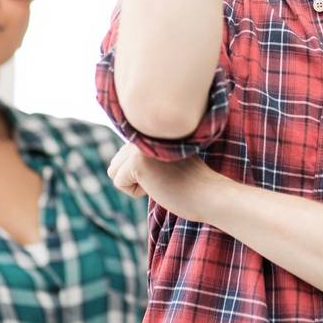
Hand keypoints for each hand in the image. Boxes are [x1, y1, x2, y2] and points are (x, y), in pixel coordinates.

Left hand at [108, 142, 233, 224]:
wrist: (208, 194)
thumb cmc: (190, 181)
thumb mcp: (165, 158)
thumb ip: (145, 150)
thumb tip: (117, 161)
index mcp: (151, 128)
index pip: (124, 154)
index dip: (141, 171)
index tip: (165, 171)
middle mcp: (144, 131)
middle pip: (116, 163)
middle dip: (135, 177)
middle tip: (164, 177)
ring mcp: (140, 145)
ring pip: (114, 172)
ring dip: (134, 183)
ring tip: (161, 180)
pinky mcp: (137, 162)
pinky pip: (119, 183)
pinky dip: (136, 192)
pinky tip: (159, 186)